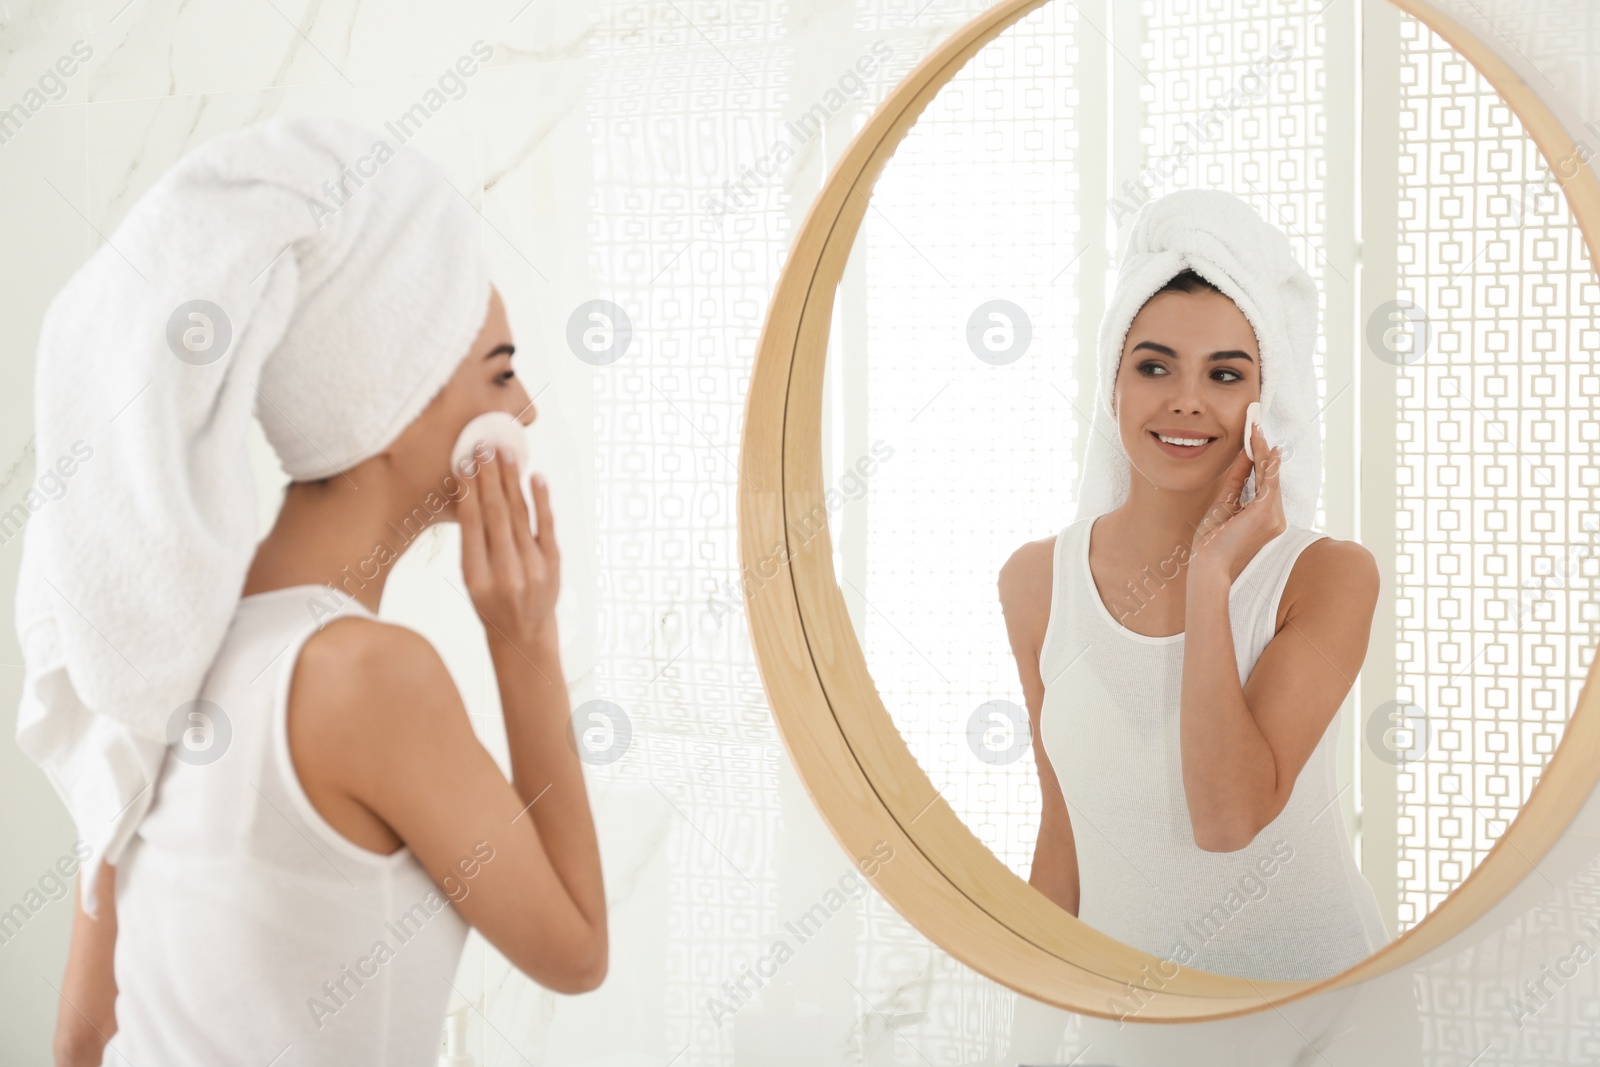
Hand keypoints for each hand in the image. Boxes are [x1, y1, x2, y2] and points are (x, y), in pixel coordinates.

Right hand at [459, 450, 559, 649]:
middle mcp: (505, 572)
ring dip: (511, 480)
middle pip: (496, 514)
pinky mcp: (554, 563)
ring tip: (503, 454)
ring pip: (520, 514)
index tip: (464, 464)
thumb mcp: (470, 579)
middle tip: (483, 447)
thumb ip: (472, 542)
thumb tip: (471, 492)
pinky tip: (535, 477)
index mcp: (476, 576)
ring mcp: (533, 567)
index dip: (467, 492)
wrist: (524, 633)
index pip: (471, 525)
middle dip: (489, 477)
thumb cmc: (490, 602)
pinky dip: (541, 499)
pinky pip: (547, 524)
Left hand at [1188, 423, 1285, 584]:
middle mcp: (1275, 518)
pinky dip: (1266, 462)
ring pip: (1270, 476)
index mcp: (1266, 519)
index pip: (1265, 483)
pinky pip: (1268, 482)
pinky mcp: (1265, 514)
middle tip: (1256, 424)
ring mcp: (1273, 517)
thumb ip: (1236, 482)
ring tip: (1256, 428)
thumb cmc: (1212, 542)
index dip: (1261, 459)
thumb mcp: (1224, 505)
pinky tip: (1264, 446)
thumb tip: (1243, 457)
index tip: (1255, 439)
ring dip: (1263, 450)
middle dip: (1263, 450)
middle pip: (1270, 477)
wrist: (1207, 566)